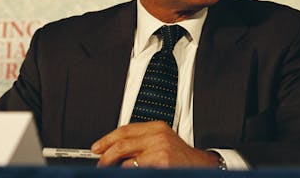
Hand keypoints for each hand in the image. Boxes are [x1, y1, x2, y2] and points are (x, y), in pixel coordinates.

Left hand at [91, 121, 219, 167]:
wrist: (201, 166)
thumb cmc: (180, 158)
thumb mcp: (163, 142)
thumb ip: (143, 141)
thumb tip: (116, 148)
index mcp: (157, 127)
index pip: (125, 129)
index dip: (108, 139)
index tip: (97, 147)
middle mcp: (158, 136)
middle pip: (122, 142)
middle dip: (106, 154)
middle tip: (100, 162)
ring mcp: (159, 150)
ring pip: (126, 159)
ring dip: (115, 167)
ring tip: (111, 170)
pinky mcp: (161, 163)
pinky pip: (135, 169)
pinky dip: (127, 172)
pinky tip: (126, 172)